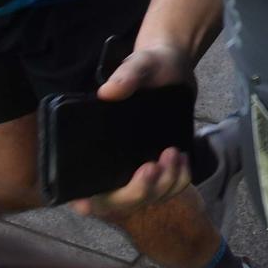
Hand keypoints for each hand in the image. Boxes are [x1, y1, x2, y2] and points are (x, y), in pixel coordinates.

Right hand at [69, 44, 197, 217]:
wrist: (174, 67)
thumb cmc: (149, 65)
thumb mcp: (139, 65)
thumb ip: (126, 76)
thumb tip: (108, 92)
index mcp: (95, 145)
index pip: (84, 187)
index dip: (87, 201)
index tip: (91, 202)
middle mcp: (115, 163)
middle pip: (122, 201)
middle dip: (140, 191)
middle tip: (156, 166)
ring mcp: (139, 168)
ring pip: (150, 198)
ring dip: (166, 183)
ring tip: (173, 153)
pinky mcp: (161, 166)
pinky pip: (171, 188)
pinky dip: (180, 179)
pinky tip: (183, 159)